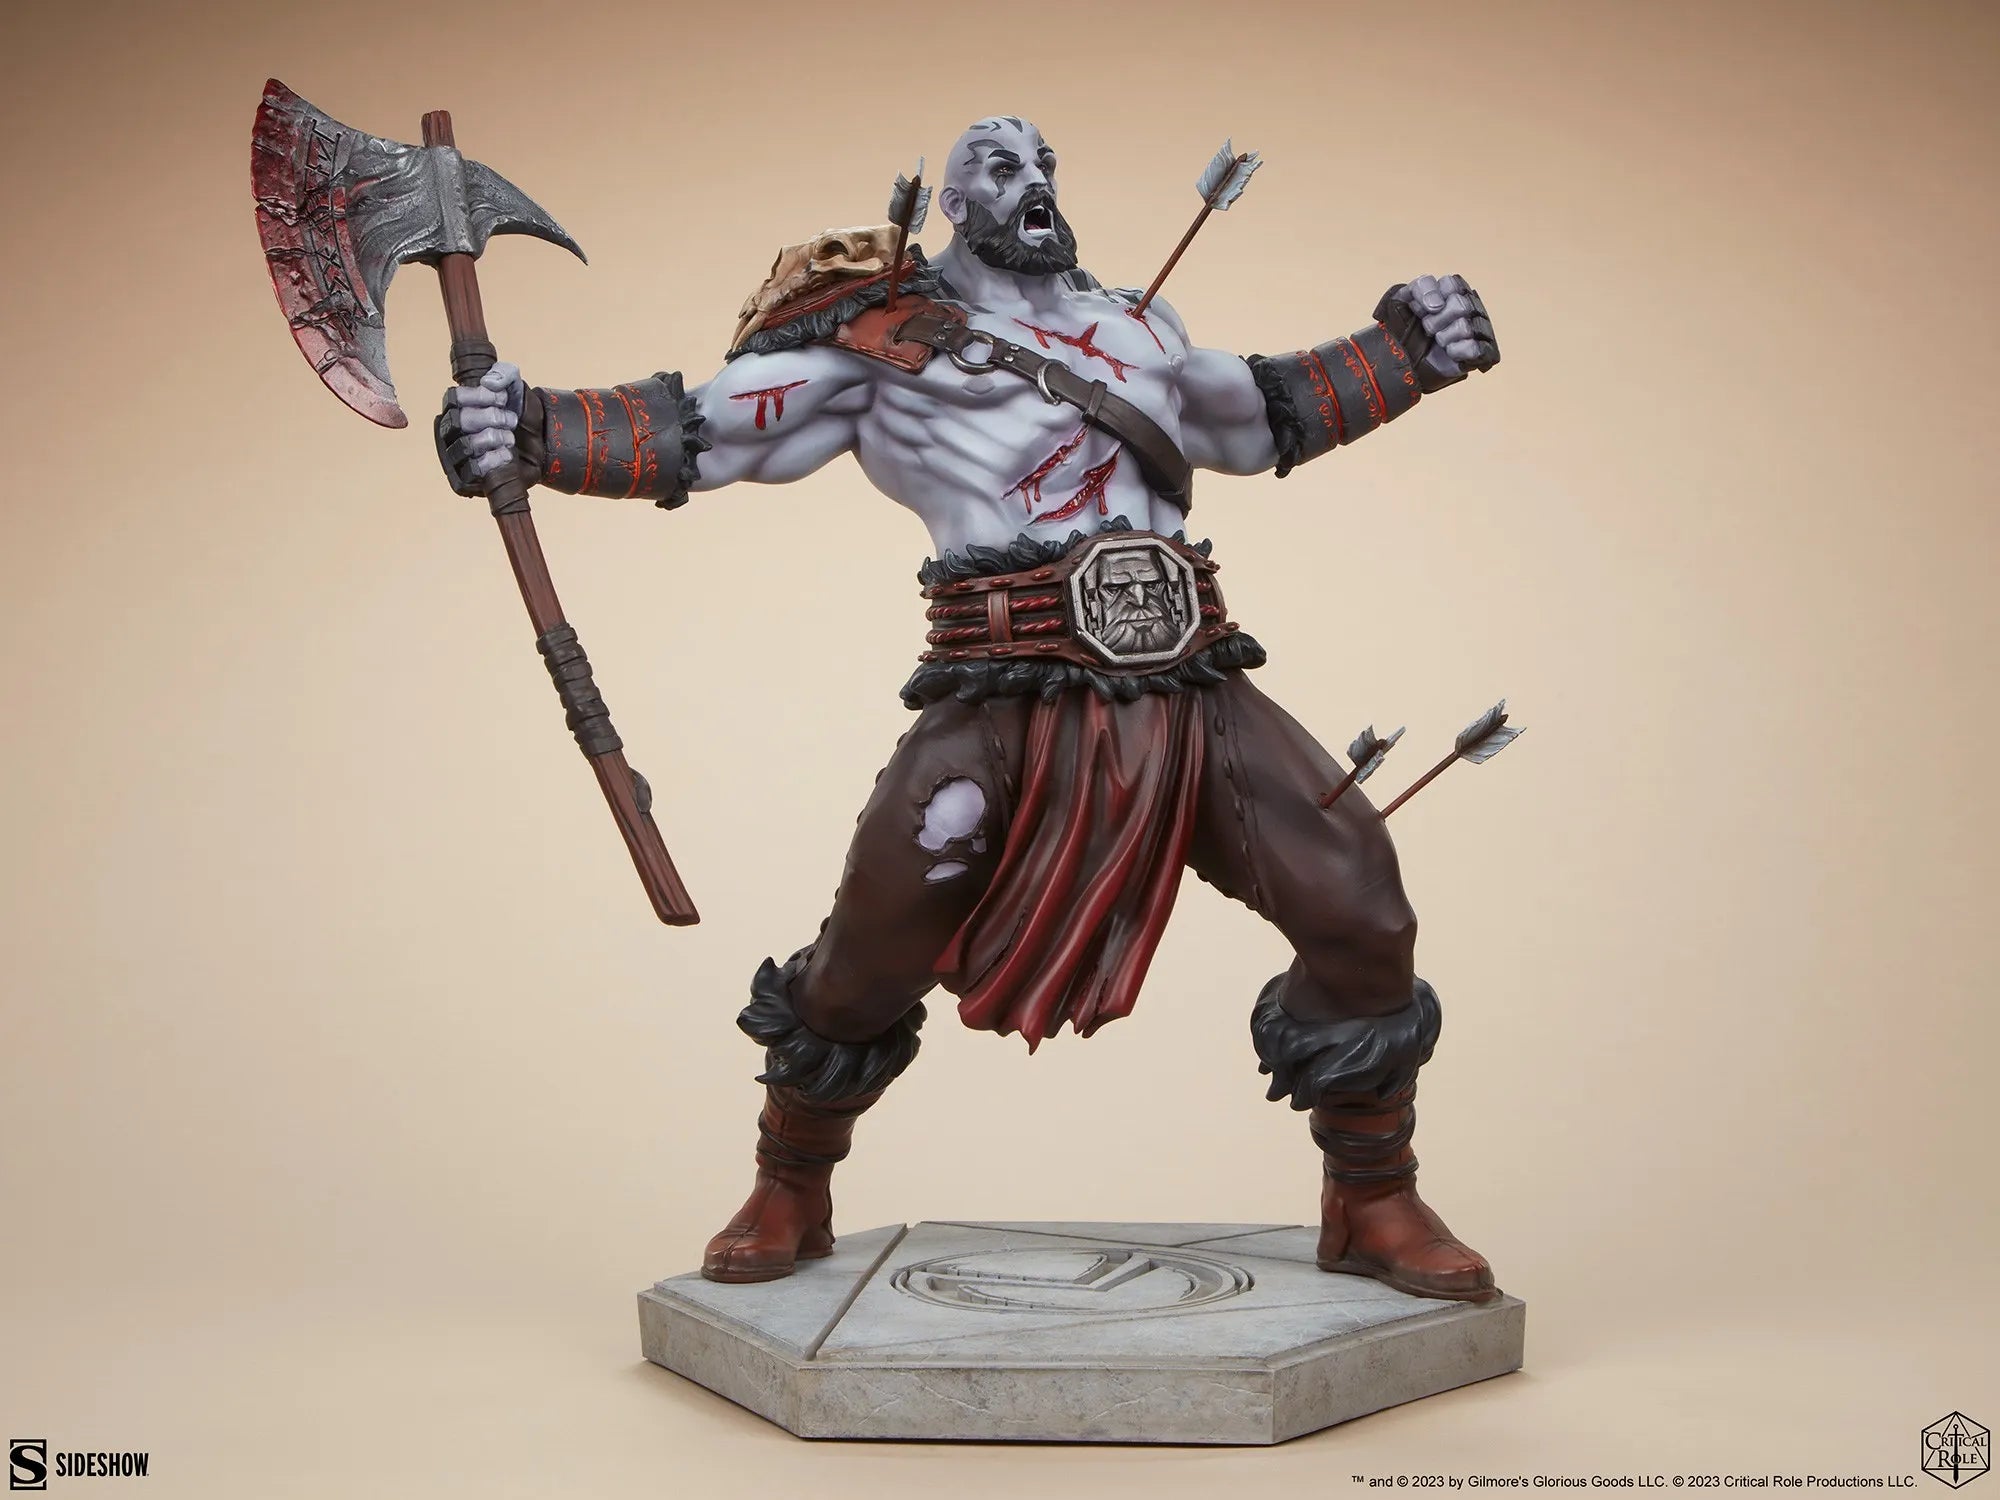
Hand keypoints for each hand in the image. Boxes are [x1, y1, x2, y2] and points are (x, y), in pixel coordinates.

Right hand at [435, 362, 526, 495]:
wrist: (541, 446)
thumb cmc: (520, 415)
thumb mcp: (516, 385)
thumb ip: (504, 373)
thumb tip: (488, 382)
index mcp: (457, 407)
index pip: (455, 397)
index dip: (481, 396)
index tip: (502, 399)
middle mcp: (452, 431)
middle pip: (461, 420)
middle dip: (492, 418)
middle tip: (511, 421)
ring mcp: (457, 455)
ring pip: (467, 445)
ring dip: (495, 438)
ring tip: (509, 438)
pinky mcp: (468, 478)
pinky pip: (474, 469)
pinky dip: (495, 459)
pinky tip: (507, 455)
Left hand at [1378, 275, 1498, 391]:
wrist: (1408, 361)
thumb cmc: (1408, 329)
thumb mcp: (1402, 300)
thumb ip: (1420, 288)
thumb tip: (1438, 304)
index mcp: (1455, 290)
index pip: (1450, 283)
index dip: (1429, 299)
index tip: (1422, 310)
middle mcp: (1472, 305)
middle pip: (1460, 306)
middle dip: (1436, 321)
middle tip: (1429, 329)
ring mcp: (1480, 328)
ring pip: (1466, 328)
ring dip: (1444, 338)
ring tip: (1439, 342)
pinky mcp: (1484, 351)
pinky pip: (1474, 348)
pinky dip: (1457, 352)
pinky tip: (1450, 352)